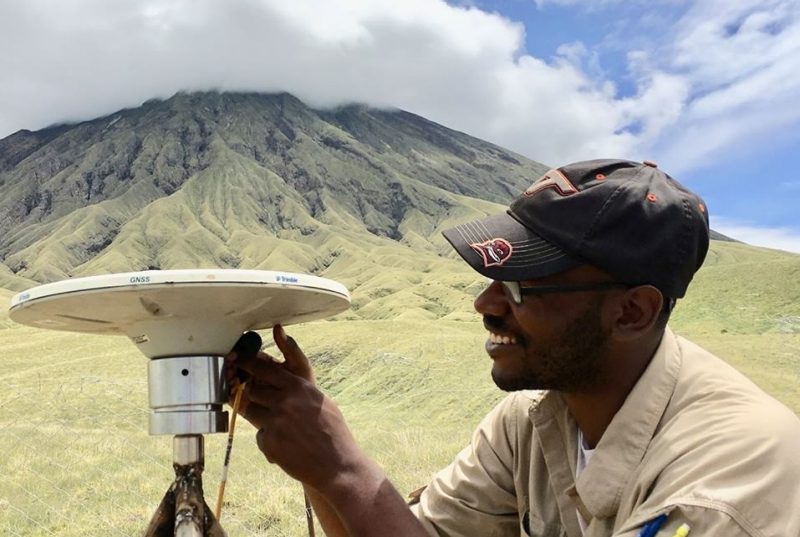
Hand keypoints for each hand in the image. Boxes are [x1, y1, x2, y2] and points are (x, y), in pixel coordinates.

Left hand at [227, 326, 372, 494]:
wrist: (337, 464)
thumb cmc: (333, 433)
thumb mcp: (320, 402)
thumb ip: (300, 391)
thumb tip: (283, 383)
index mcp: (298, 387)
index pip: (265, 369)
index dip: (248, 363)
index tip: (237, 360)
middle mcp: (284, 401)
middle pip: (252, 391)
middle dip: (254, 396)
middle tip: (266, 406)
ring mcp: (275, 422)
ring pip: (251, 412)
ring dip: (260, 418)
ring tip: (282, 430)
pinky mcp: (269, 442)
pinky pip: (260, 436)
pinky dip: (269, 441)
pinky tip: (287, 447)